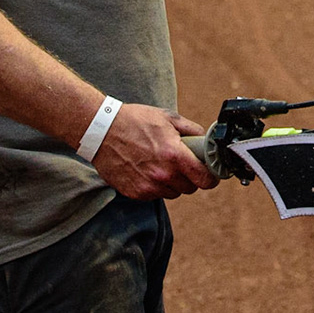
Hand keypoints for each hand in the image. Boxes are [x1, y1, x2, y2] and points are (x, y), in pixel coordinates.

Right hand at [90, 103, 217, 199]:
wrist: (102, 131)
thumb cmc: (134, 121)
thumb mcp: (167, 118)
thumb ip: (191, 130)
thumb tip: (205, 139)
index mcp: (175, 155)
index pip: (205, 179)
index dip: (211, 178)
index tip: (211, 175)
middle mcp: (163, 175)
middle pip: (190, 188)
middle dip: (190, 177)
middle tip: (182, 164)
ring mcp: (148, 186)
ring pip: (172, 192)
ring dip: (172, 182)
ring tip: (161, 165)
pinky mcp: (135, 193)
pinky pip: (154, 195)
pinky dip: (155, 186)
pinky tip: (146, 170)